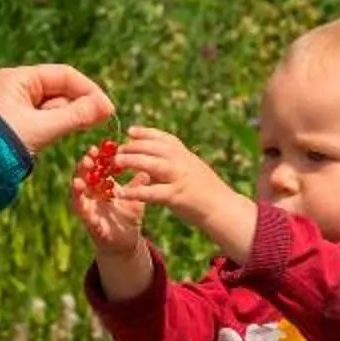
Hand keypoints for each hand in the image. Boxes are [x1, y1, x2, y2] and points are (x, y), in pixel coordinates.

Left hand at [0, 65, 115, 153]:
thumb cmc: (3, 143)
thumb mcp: (43, 128)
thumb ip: (76, 116)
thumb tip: (106, 107)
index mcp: (18, 79)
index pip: (64, 75)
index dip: (89, 90)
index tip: (107, 108)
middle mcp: (17, 87)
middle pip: (60, 89)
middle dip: (81, 104)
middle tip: (101, 120)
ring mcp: (16, 105)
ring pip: (54, 106)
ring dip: (70, 116)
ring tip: (84, 128)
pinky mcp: (17, 123)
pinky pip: (45, 118)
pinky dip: (58, 124)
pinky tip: (66, 133)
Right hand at [69, 158, 152, 296]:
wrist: (126, 242)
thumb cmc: (128, 217)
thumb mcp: (135, 197)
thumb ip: (139, 182)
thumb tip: (148, 165)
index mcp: (101, 186)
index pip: (96, 167)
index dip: (96, 157)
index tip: (98, 146)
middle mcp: (92, 195)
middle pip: (84, 176)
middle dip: (84, 166)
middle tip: (89, 156)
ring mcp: (89, 209)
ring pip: (79, 195)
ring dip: (78, 186)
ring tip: (78, 178)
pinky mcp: (90, 224)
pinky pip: (84, 215)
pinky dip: (81, 206)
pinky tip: (80, 201)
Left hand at [111, 126, 255, 259]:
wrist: (223, 209)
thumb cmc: (206, 191)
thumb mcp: (191, 169)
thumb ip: (173, 162)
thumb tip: (151, 158)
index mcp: (185, 155)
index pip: (163, 138)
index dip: (146, 133)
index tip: (130, 131)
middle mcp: (182, 162)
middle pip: (154, 148)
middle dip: (134, 146)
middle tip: (116, 150)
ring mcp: (179, 178)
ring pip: (152, 164)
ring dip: (133, 161)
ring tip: (116, 162)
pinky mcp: (176, 196)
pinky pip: (152, 193)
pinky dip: (135, 192)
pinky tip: (121, 194)